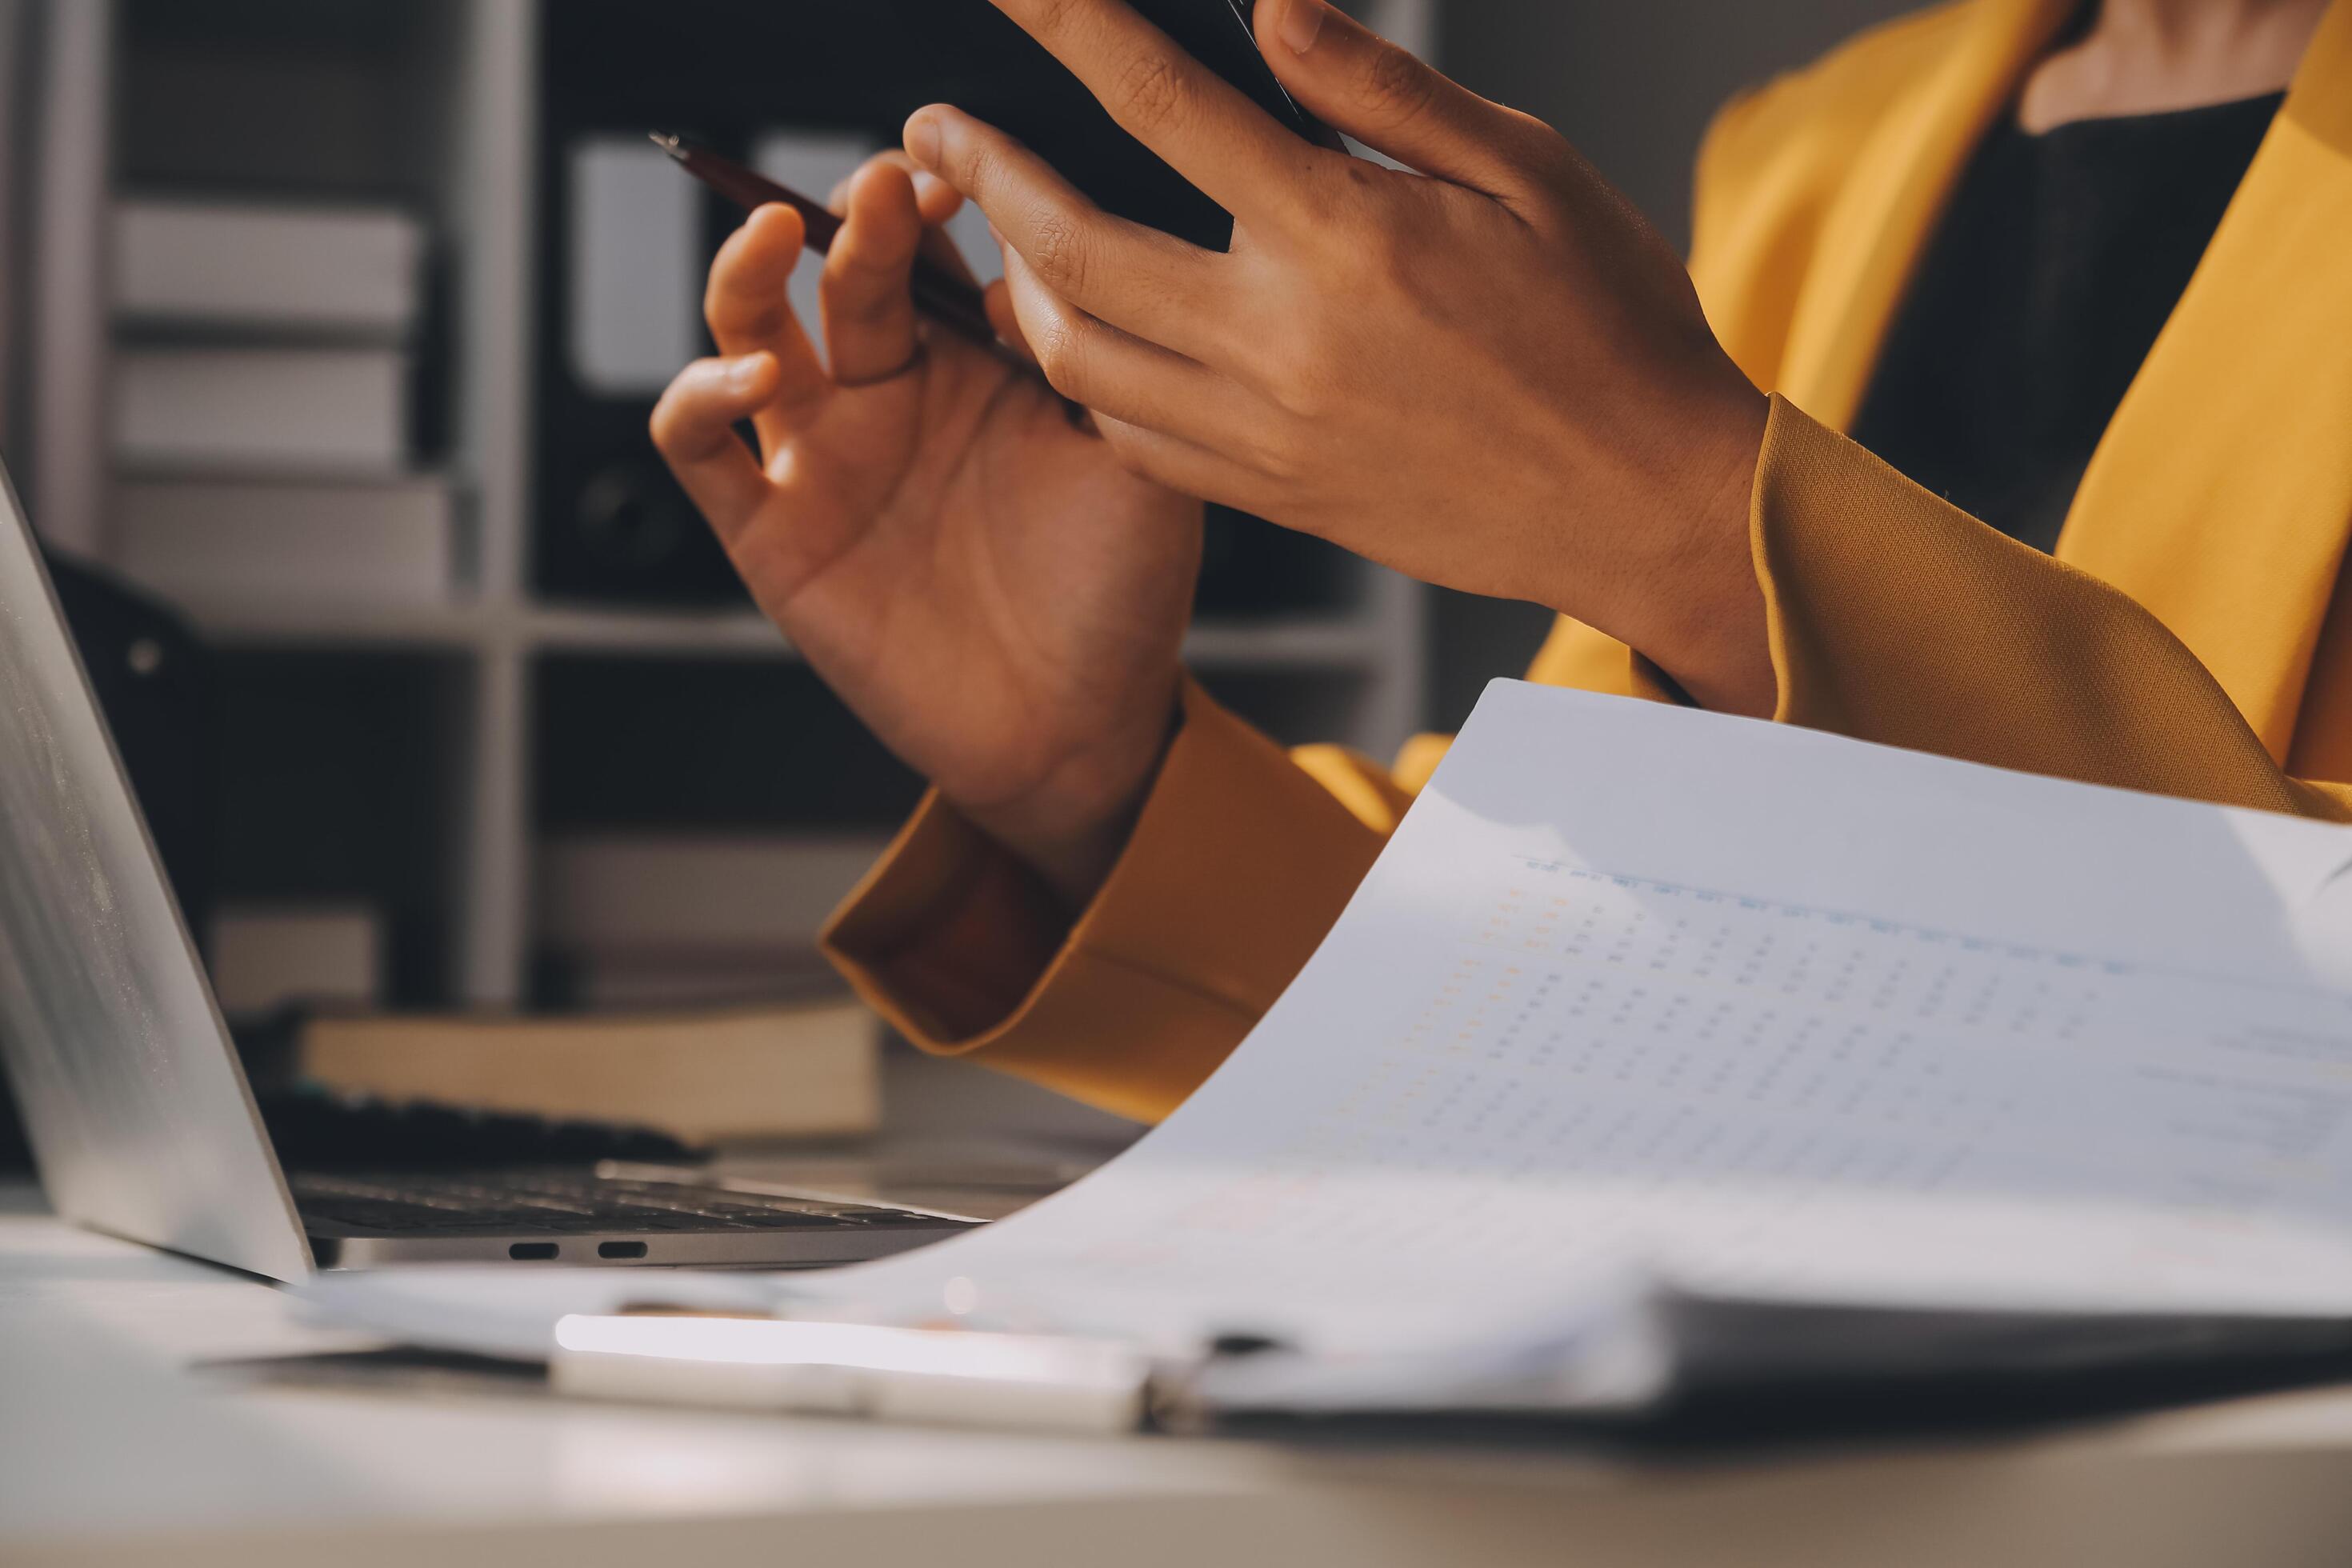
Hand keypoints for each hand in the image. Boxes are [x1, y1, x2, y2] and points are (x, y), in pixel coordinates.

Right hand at [649, 156, 1203, 905]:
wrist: (1079, 732)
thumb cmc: (1120, 594)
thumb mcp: (1133, 459)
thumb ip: (1095, 361)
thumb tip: (1031, 260)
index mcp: (975, 366)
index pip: (930, 250)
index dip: (931, 200)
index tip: (959, 175)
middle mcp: (891, 395)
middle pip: (842, 273)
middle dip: (857, 218)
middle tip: (888, 189)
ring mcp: (825, 459)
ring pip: (746, 325)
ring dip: (748, 269)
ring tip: (783, 234)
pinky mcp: (771, 533)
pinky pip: (698, 446)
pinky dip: (698, 393)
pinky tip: (751, 373)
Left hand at [905, 0, 1774, 714]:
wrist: (1645, 504)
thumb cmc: (1610, 327)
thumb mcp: (1527, 172)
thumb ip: (1384, 91)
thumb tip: (1270, 11)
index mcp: (1345, 236)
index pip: (1162, 103)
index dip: (1067, 25)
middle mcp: (1282, 340)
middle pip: (1075, 243)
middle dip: (984, 170)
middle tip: (935, 129)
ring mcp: (1266, 432)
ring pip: (1078, 357)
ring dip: (1016, 285)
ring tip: (999, 235)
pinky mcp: (1272, 496)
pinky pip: (1131, 440)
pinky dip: (1083, 381)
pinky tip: (1082, 339)